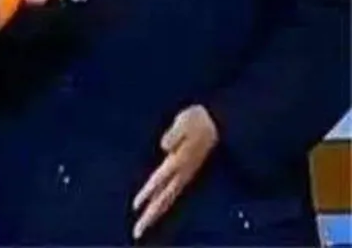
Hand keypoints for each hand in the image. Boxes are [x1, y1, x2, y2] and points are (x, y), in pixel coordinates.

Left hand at [132, 105, 218, 239]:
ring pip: (167, 199)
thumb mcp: (185, 122)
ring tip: (142, 226)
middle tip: (137, 231)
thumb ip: (175, 135)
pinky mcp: (185, 174)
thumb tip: (165, 147)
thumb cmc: (198, 121)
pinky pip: (171, 192)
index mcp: (179, 161)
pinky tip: (155, 209)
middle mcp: (181, 173)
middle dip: (150, 215)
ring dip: (154, 213)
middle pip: (163, 198)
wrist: (218, 124)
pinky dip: (161, 202)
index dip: (148, 192)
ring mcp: (184, 175)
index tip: (135, 206)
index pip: (160, 180)